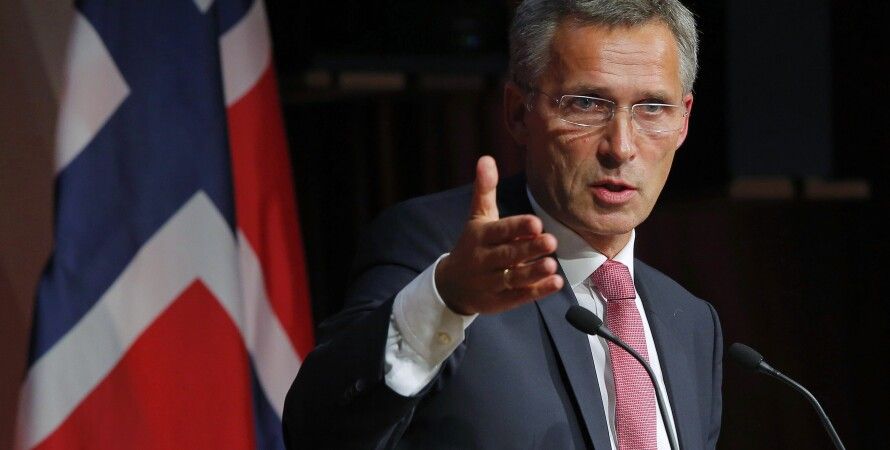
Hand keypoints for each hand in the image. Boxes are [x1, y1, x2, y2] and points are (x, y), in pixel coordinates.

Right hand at [435, 156, 563, 314]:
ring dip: (533, 272)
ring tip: (552, 265)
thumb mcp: (477, 218)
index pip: (499, 231)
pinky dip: (537, 291)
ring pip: (513, 278)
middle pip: (508, 255)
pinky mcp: (499, 301)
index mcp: (480, 237)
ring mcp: (491, 283)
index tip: (536, 222)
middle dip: (528, 249)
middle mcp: (484, 260)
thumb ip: (485, 190)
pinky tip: (555, 283)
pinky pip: (519, 296)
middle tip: (550, 241)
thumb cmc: (471, 245)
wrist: (450, 286)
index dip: (517, 227)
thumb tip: (486, 158)